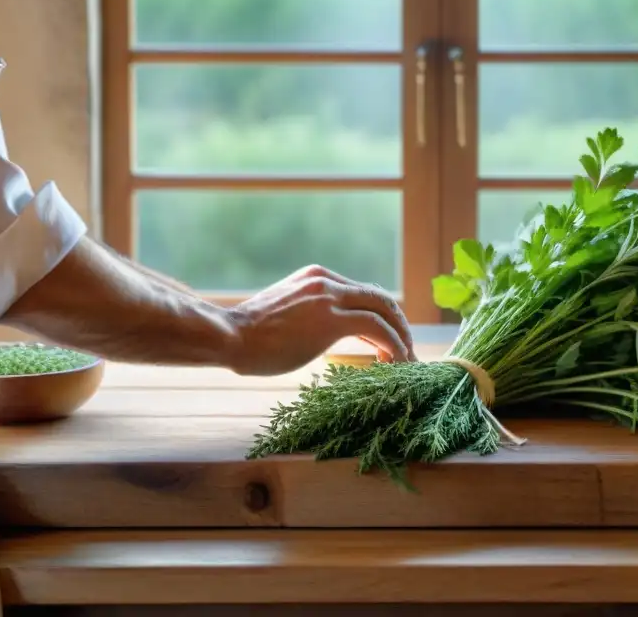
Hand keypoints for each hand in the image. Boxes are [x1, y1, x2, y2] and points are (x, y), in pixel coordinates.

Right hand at [225, 264, 415, 375]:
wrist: (229, 336)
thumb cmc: (250, 335)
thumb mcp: (287, 312)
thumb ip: (310, 312)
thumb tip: (322, 330)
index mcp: (317, 276)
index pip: (362, 292)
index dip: (381, 314)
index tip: (389, 336)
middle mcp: (327, 280)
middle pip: (379, 297)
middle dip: (399, 323)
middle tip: (408, 348)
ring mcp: (329, 297)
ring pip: (382, 310)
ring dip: (400, 336)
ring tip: (407, 359)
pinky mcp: (331, 320)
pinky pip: (376, 328)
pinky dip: (393, 344)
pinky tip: (396, 361)